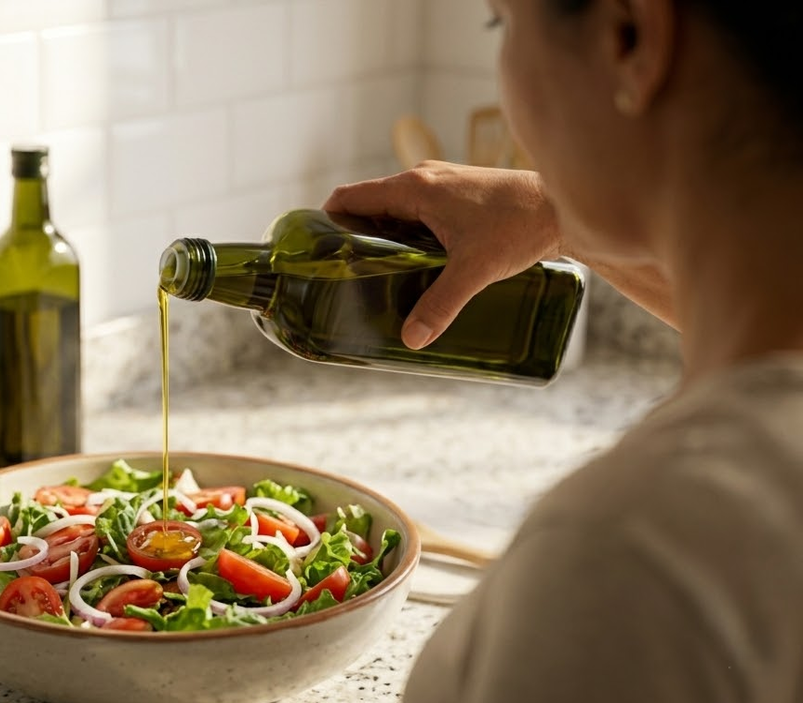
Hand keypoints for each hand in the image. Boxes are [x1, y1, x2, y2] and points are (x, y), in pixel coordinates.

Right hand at [324, 162, 562, 348]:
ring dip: (383, 236)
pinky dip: (408, 233)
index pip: (349, 197)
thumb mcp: (474, 271)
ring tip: (380, 274)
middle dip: (355, 237)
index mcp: (414, 187)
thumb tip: (411, 339)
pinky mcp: (459, 194)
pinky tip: (418, 263)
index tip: (319, 251)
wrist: (566, 205)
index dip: (327, 221)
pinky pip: (417, 211)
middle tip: (348, 274)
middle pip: (369, 205)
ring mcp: (442, 184)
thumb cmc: (520, 226)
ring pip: (395, 209)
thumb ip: (440, 305)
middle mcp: (423, 179)